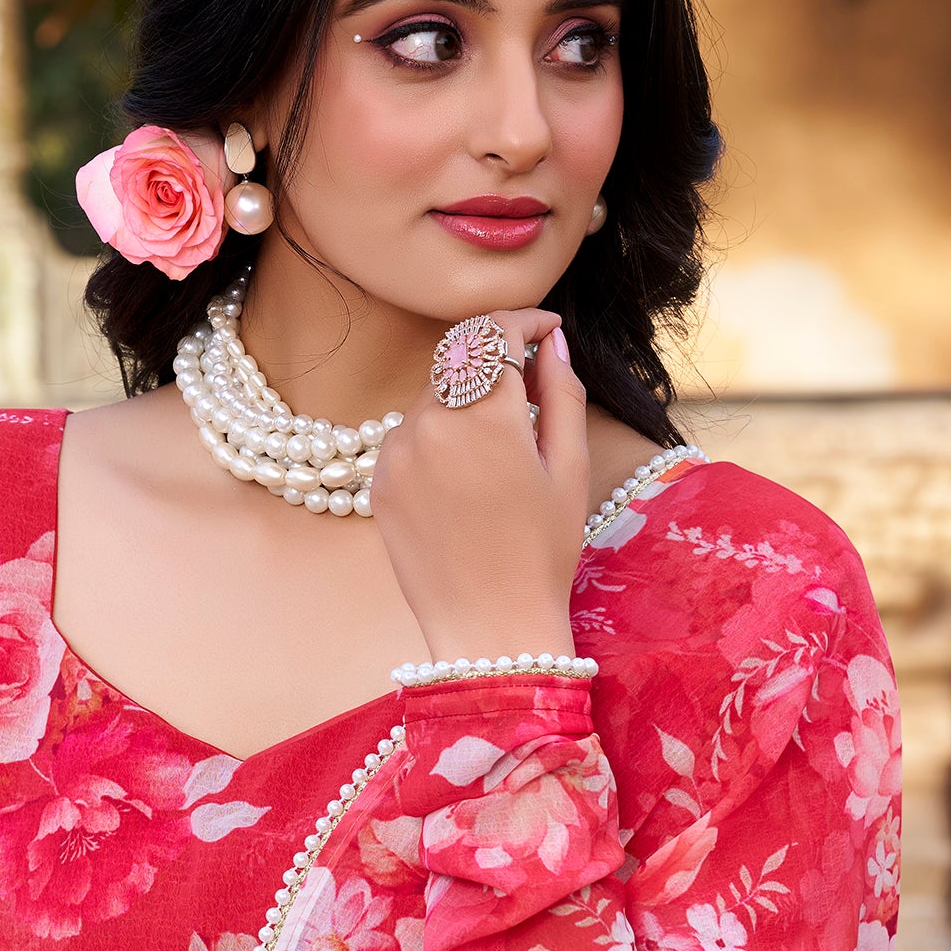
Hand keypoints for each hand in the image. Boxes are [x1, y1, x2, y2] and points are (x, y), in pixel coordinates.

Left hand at [369, 310, 588, 664]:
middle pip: (460, 357)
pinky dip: (440, 431)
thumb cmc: (542, 554)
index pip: (495, 333)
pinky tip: (469, 473)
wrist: (489, 628)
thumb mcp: (570, 469)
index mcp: (484, 417)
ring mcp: (396, 453)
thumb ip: (562, 394)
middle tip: (534, 383)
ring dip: (467, 395)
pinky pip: (411, 432)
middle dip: (496, 356)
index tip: (547, 330)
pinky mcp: (380, 480)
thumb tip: (552, 344)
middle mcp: (430, 424)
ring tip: (504, 438)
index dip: (524, 321)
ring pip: (434, 393)